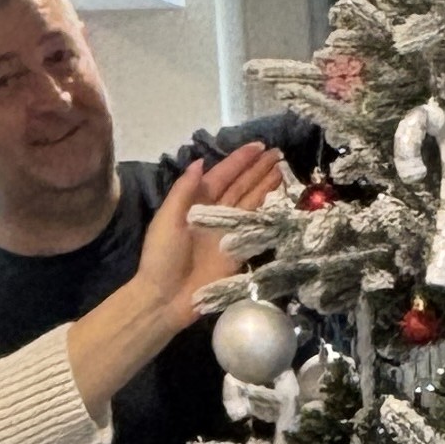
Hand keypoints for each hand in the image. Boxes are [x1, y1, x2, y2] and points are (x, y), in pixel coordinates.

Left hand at [68, 147, 285, 414]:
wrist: (165, 297)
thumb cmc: (161, 257)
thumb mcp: (167, 218)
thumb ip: (184, 190)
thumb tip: (200, 162)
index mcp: (196, 202)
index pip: (222, 175)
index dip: (240, 161)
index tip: (258, 146)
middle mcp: (215, 213)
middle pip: (241, 186)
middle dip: (258, 169)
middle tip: (279, 153)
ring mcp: (228, 232)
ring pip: (251, 202)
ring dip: (266, 185)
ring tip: (283, 168)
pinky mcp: (239, 251)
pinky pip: (256, 227)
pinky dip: (268, 212)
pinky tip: (280, 199)